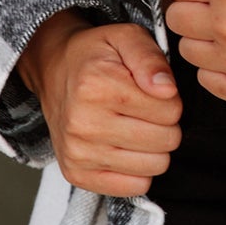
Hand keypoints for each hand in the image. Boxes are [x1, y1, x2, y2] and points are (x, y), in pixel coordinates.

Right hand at [18, 11, 183, 197]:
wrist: (54, 70)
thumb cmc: (96, 55)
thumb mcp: (127, 37)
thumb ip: (151, 59)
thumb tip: (167, 90)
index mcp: (97, 87)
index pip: (171, 110)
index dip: (171, 99)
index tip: (152, 91)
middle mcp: (83, 123)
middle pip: (165, 141)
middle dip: (165, 124)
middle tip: (145, 110)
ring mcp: (77, 152)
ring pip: (154, 166)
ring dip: (153, 148)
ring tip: (135, 126)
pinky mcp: (76, 174)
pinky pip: (133, 187)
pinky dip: (138, 169)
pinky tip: (125, 147)